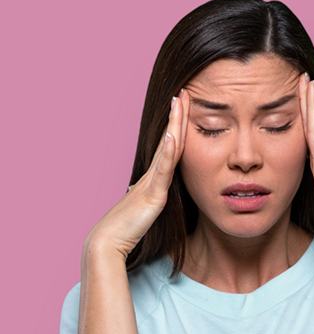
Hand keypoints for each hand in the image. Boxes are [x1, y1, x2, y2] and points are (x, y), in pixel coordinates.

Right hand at [85, 89, 190, 259]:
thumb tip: (144, 191)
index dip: (176, 126)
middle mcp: (152, 175)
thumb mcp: (144, 209)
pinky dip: (167, 152)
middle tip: (184, 92)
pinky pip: (162, 170)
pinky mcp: (153, 194)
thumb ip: (148, 197)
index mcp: (153, 178)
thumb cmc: (126, 228)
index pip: (169, 147)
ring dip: (174, 124)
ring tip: (179, 102)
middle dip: (177, 116)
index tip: (182, 106)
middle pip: (169, 140)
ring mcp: (152, 182)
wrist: (109, 240)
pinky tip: (172, 135)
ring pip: (168, 148)